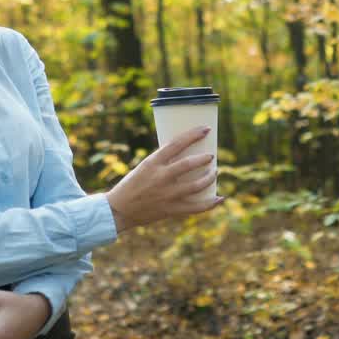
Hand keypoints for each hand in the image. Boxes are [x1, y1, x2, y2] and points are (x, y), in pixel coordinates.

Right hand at [105, 126, 223, 233]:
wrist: (119, 210)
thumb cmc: (133, 184)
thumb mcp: (145, 167)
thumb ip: (164, 162)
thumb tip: (188, 154)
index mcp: (152, 163)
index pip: (176, 144)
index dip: (193, 135)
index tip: (206, 129)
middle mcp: (160, 177)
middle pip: (188, 164)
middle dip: (204, 159)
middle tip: (211, 156)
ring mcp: (166, 195)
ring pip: (195, 185)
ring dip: (209, 177)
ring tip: (215, 172)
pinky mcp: (170, 210)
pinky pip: (195, 207)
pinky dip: (210, 203)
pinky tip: (220, 198)